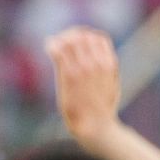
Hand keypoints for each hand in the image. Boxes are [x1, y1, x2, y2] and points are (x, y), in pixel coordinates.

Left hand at [46, 26, 122, 148]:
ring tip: (52, 43)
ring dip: (60, 39)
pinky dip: (52, 45)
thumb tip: (105, 61)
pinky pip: (59, 53)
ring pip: (71, 41)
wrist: (95, 125)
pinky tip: (47, 45)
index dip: (86, 34)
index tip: (75, 38)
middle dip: (70, 34)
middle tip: (60, 39)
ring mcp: (83, 68)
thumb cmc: (102, 108)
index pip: (99, 37)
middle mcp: (97, 62)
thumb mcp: (112, 85)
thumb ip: (108, 70)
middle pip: (84, 36)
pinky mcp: (69, 76)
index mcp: (110, 63)